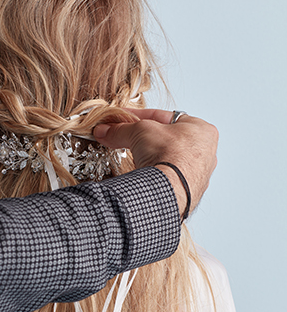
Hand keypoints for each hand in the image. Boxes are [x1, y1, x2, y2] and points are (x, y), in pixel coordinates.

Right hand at [93, 109, 217, 214]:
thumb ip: (121, 129)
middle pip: (168, 140)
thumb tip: (105, 130)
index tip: (123, 120)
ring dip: (152, 159)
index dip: (139, 117)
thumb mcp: (140, 131)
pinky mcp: (188, 194)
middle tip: (127, 139)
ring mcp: (198, 176)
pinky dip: (156, 177)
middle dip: (146, 140)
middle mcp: (206, 153)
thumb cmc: (168, 155)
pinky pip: (168, 180)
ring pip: (169, 161)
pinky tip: (144, 176)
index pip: (165, 118)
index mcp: (202, 130)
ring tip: (135, 159)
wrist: (169, 190)